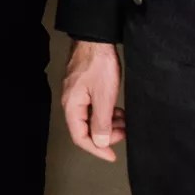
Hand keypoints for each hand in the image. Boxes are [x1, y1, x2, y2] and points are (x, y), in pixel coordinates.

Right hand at [60, 39, 124, 161]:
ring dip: (107, 123)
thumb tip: (100, 143)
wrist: (95, 39)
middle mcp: (70, 102)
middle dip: (105, 135)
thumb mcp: (104, 97)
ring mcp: (76, 94)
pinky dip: (105, 112)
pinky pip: (92, 107)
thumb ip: (101, 122)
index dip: (97, 149)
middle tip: (124, 132)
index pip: (80, 137)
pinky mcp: (82, 87)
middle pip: (85, 128)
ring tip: (124, 121)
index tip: (112, 156)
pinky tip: (117, 110)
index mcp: (71, 106)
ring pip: (90, 118)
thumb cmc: (98, 65)